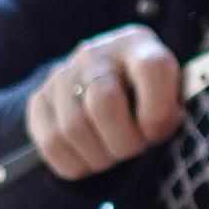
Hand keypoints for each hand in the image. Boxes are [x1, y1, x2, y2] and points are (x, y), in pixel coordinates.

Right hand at [24, 25, 187, 179]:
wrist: (101, 87)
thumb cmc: (146, 97)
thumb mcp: (170, 94)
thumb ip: (170, 109)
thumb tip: (153, 130)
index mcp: (136, 45)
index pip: (152, 69)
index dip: (158, 110)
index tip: (156, 133)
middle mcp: (95, 53)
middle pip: (103, 103)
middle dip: (124, 142)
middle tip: (133, 149)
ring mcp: (62, 75)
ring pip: (74, 129)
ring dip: (99, 156)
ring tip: (112, 152)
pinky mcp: (39, 100)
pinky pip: (51, 144)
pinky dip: (75, 164)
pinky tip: (90, 156)